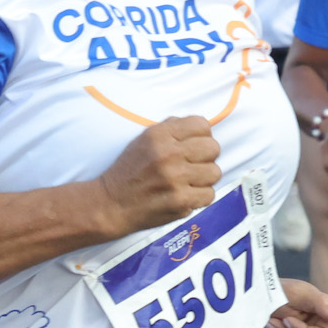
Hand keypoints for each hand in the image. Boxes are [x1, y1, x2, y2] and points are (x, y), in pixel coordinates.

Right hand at [96, 113, 221, 236]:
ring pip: (215, 172)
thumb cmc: (130, 171)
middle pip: (213, 148)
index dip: (201, 135)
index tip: (192, 145)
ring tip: (188, 181)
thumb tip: (201, 126)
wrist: (112, 203)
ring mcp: (175, 178)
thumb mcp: (143, 140)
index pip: (202, 125)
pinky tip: (185, 194)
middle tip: (192, 164)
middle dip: (205, 156)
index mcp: (158, 135)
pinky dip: (199, 197)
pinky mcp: (181, 200)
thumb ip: (171, 130)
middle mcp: (168, 154)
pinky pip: (209, 194)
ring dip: (204, 178)